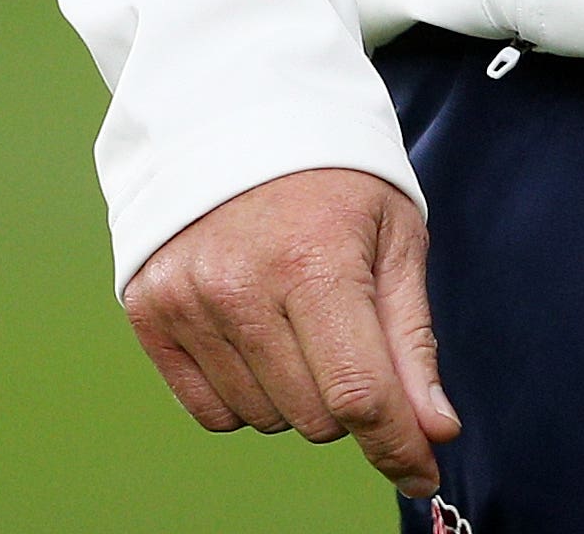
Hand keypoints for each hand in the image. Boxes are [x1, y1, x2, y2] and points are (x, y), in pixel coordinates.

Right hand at [121, 166, 460, 495]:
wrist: (235, 112)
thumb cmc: (332, 176)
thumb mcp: (394, 238)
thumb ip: (412, 342)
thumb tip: (434, 430)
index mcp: (314, 260)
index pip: (359, 394)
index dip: (397, 446)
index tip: (421, 472)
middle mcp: (240, 285)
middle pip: (313, 417)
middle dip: (346, 396)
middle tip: (345, 329)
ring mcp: (187, 300)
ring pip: (263, 418)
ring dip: (293, 393)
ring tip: (294, 318)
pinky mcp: (149, 310)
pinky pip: (209, 412)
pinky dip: (243, 393)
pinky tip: (253, 335)